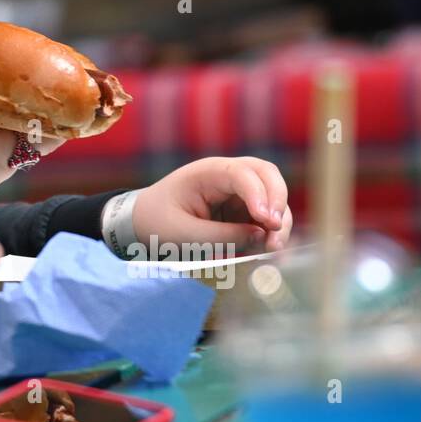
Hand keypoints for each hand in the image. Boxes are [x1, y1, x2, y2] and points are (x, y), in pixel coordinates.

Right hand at [0, 42, 65, 197]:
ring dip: (17, 108)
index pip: (56, 131)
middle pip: (38, 125)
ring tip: (14, 74)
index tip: (72, 83)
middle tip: (40, 66)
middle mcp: (8, 156)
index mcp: (9, 148)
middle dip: (40, 99)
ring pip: (17, 130)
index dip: (68, 111)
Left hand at [131, 157, 292, 258]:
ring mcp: (236, 192)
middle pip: (266, 175)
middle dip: (278, 201)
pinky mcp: (241, 209)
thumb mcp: (184, 235)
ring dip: (278, 221)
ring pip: (272, 196)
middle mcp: (227, 176)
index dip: (259, 195)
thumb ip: (223, 237)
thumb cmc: (157, 224)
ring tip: (273, 249)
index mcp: (207, 172)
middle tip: (275, 232)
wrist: (142, 224)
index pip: (243, 173)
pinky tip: (269, 249)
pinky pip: (265, 215)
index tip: (265, 221)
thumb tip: (261, 236)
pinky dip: (272, 230)